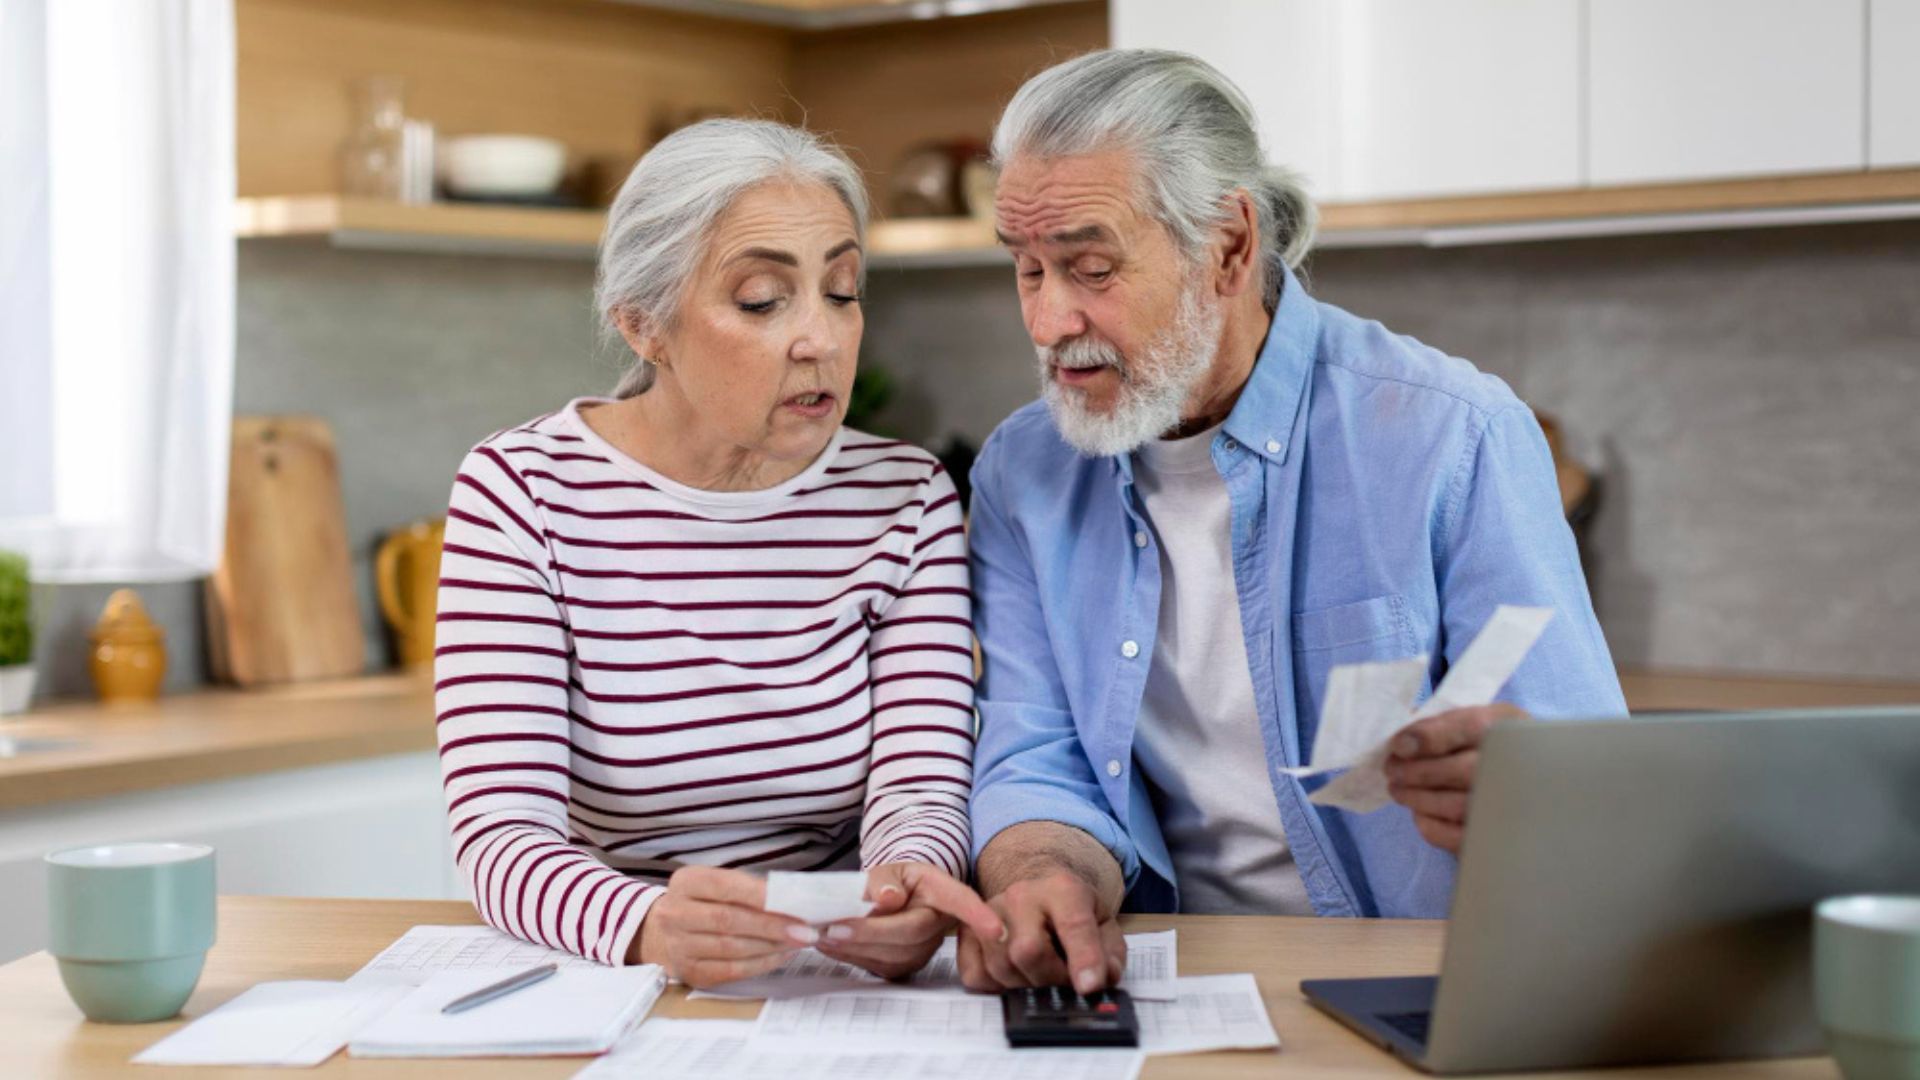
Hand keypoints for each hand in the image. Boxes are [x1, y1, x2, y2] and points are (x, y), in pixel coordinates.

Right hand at [634, 866, 813, 987]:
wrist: (661, 931)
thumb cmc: (703, 903)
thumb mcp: (717, 885)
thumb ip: (749, 889)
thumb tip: (793, 901)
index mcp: (685, 882)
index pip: (725, 886)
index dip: (761, 896)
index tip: (794, 902)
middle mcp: (675, 913)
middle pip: (729, 920)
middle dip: (772, 926)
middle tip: (805, 929)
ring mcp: (679, 946)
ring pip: (732, 948)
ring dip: (771, 947)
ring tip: (799, 942)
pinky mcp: (688, 973)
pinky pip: (730, 971)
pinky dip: (760, 964)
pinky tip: (780, 956)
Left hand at [814, 863, 1005, 980]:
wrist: (889, 899)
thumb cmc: (893, 881)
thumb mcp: (889, 868)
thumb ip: (885, 880)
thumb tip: (888, 899)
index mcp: (941, 891)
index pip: (961, 902)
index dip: (977, 916)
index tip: (994, 930)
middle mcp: (938, 923)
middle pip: (911, 934)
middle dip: (868, 933)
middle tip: (829, 928)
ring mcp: (924, 949)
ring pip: (893, 956)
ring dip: (853, 948)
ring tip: (820, 934)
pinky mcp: (905, 966)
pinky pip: (879, 967)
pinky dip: (851, 956)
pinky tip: (830, 944)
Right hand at [956, 868, 1124, 994]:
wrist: (1042, 894)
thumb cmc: (1073, 913)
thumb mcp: (1103, 927)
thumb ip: (1109, 955)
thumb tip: (1097, 982)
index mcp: (1063, 889)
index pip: (1073, 924)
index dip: (1083, 958)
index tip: (1090, 986)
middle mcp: (1021, 895)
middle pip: (1027, 950)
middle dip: (1050, 979)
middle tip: (1064, 983)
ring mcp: (989, 912)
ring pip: (1001, 966)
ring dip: (1025, 986)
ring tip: (1041, 976)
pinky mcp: (967, 932)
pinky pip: (974, 974)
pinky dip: (996, 987)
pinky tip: (1014, 977)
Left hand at [1383, 703, 1524, 852]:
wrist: (1518, 780)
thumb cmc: (1481, 746)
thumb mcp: (1466, 722)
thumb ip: (1437, 727)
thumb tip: (1402, 745)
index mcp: (1506, 728)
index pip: (1473, 727)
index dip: (1430, 737)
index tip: (1398, 746)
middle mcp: (1516, 765)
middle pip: (1465, 770)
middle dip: (1417, 772)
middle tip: (1392, 770)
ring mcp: (1510, 804)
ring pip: (1459, 806)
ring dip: (1418, 798)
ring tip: (1398, 790)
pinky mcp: (1496, 836)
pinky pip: (1459, 837)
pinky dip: (1430, 825)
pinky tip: (1419, 813)